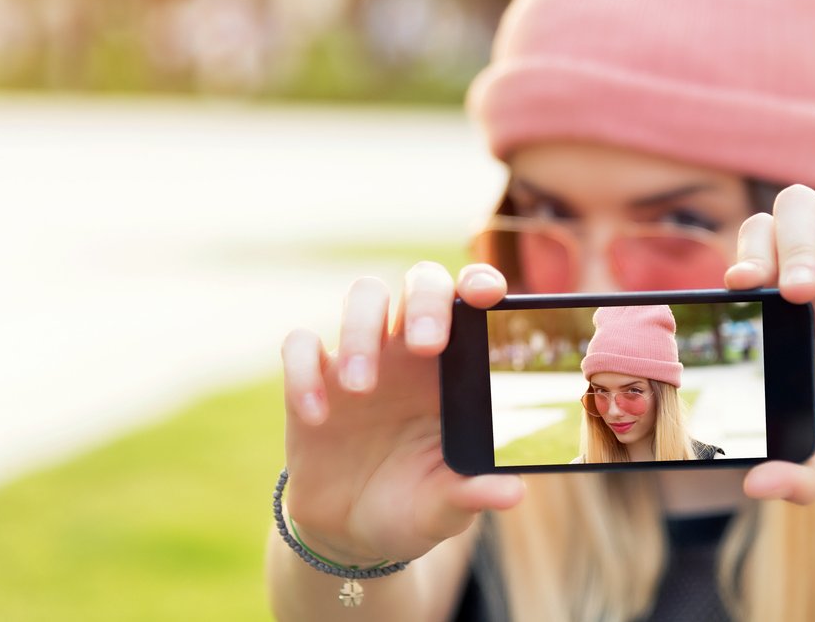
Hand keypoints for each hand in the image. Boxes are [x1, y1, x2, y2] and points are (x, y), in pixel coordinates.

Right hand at [279, 263, 524, 563]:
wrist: (351, 534)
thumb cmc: (414, 506)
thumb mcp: (446, 508)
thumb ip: (474, 494)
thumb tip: (513, 492)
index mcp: (456, 369)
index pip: (472, 303)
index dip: (480, 283)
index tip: (487, 294)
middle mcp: (411, 351)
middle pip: (421, 281)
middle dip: (425, 299)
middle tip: (425, 345)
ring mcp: (361, 357)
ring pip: (364, 295)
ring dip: (361, 330)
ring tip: (361, 387)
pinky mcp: (312, 377)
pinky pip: (301, 344)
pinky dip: (303, 370)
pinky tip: (317, 415)